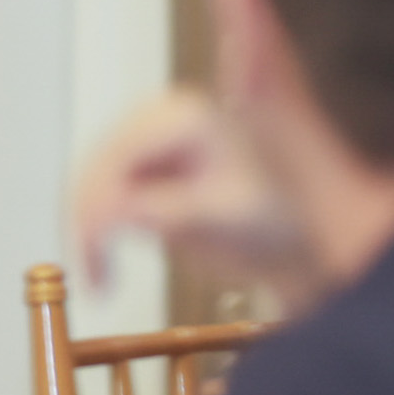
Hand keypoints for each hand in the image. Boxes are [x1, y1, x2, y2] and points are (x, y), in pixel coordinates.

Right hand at [71, 86, 312, 301]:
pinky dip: (99, 226)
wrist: (306, 235)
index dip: (95, 206)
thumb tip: (110, 214)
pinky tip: (105, 263)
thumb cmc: (282, 224)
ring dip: (88, 226)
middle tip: (94, 278)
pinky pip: (108, 189)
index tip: (88, 248)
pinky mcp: (152, 163)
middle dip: (87, 222)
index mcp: (192, 117)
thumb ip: (167, 212)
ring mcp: (158, 136)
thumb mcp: (226, 221)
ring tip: (99, 279)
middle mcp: (170, 115)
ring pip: (96, 176)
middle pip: (100, 164)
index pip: (121, 158)